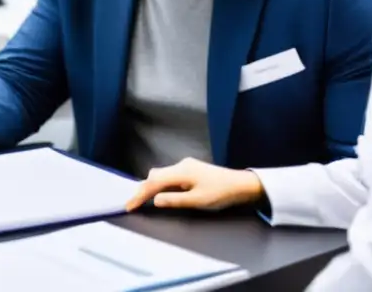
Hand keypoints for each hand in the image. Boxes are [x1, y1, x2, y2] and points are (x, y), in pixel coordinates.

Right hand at [125, 157, 264, 211]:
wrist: (242, 184)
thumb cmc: (221, 193)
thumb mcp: (198, 201)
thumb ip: (175, 200)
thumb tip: (155, 199)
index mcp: (181, 172)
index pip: (154, 183)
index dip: (140, 195)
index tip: (129, 206)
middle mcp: (181, 165)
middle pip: (154, 175)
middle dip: (142, 189)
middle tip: (134, 203)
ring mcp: (186, 165)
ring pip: (161, 174)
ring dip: (152, 186)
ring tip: (144, 199)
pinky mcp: (191, 169)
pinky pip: (169, 175)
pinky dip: (161, 184)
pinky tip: (162, 192)